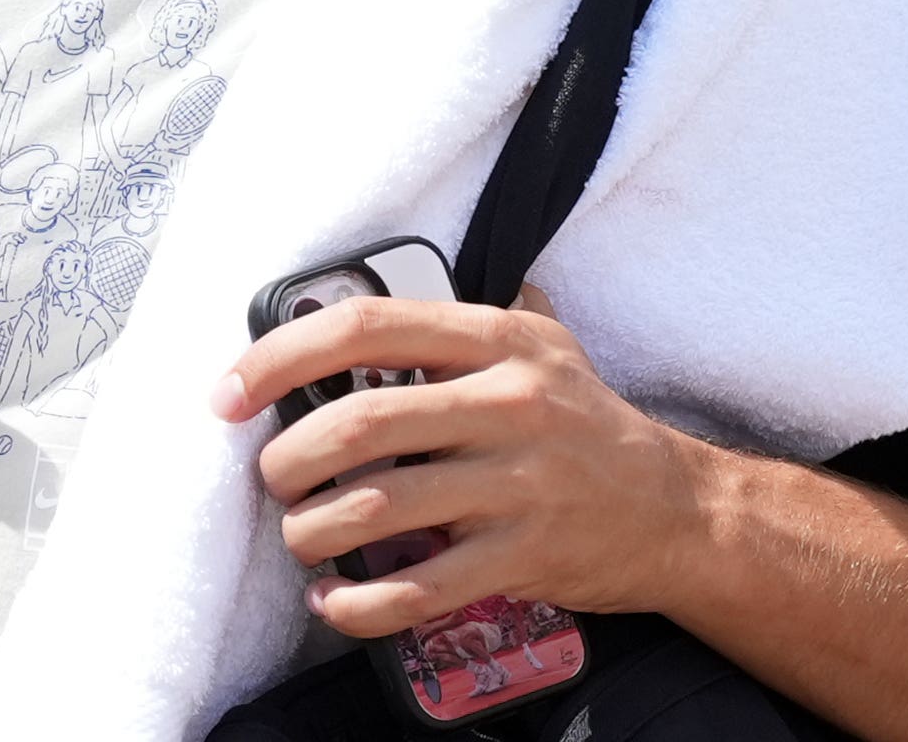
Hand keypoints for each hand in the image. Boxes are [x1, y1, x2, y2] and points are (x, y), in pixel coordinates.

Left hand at [215, 284, 707, 639]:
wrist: (678, 510)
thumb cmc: (588, 422)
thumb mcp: (543, 342)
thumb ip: (463, 320)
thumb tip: (356, 305)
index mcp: (497, 339)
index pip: (366, 328)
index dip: (280, 356)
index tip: (229, 392)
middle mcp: (509, 402)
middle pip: (360, 422)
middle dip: (287, 457)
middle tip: (272, 476)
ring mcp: (519, 482)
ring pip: (378, 508)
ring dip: (312, 531)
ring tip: (300, 536)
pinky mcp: (526, 555)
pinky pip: (419, 588)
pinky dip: (360, 603)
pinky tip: (336, 600)